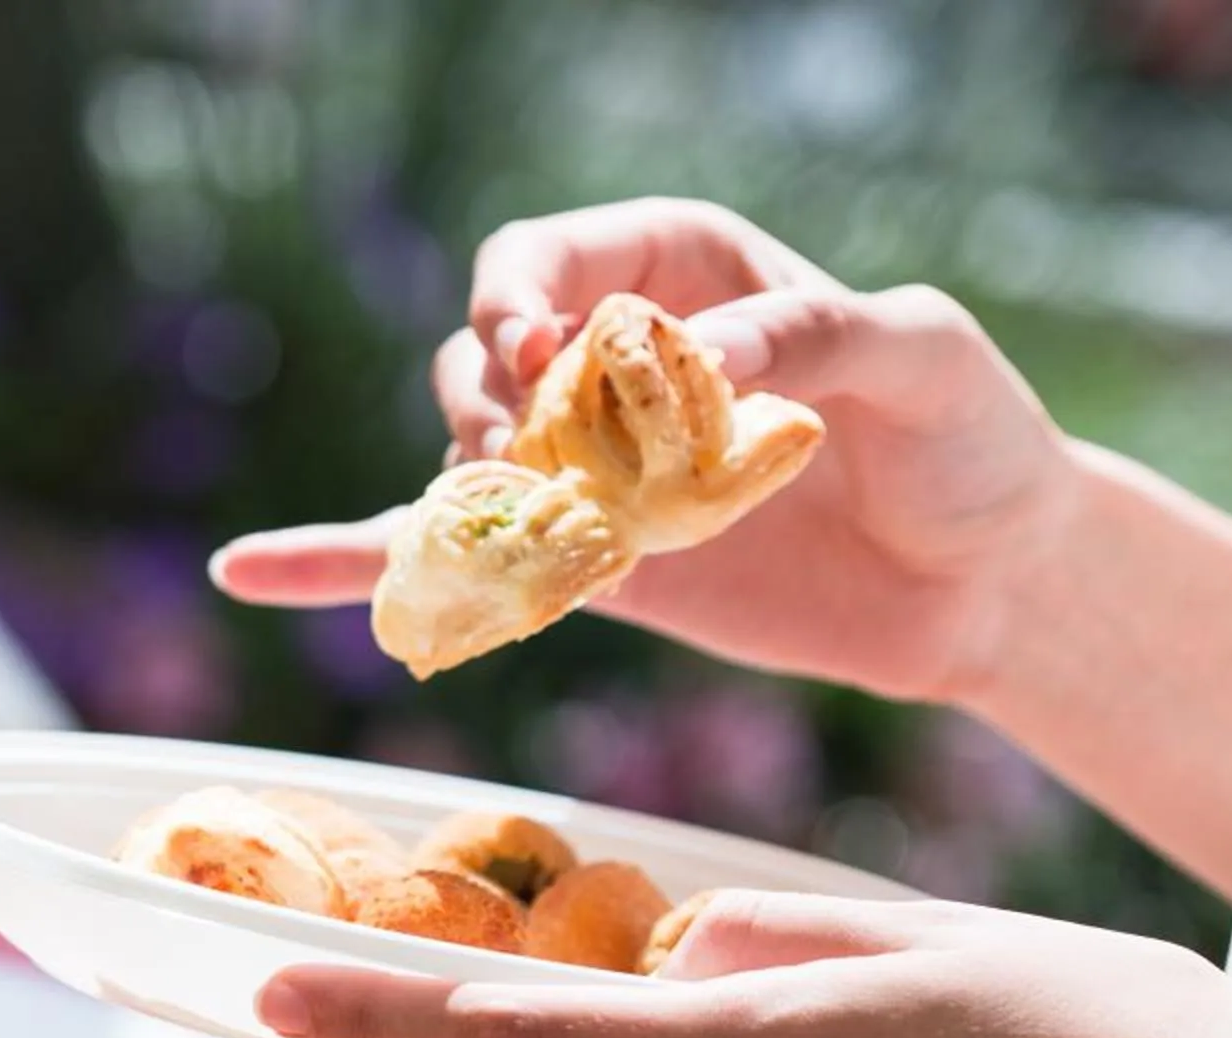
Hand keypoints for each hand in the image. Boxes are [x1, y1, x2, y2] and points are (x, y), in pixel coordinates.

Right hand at [213, 199, 1076, 706]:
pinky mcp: (575, 564)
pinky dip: (340, 565)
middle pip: (476, 362)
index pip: (546, 262)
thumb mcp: (921, 356)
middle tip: (555, 465)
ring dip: (476, 498)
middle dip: (491, 408)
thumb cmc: (969, 439)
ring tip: (562, 534)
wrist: (982, 582)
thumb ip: (813, 336)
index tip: (546, 357)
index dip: (519, 303)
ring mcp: (582, 466)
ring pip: (458, 460)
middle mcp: (611, 362)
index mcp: (679, 272)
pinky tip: (248, 569)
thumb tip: (701, 363)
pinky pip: (438, 560)